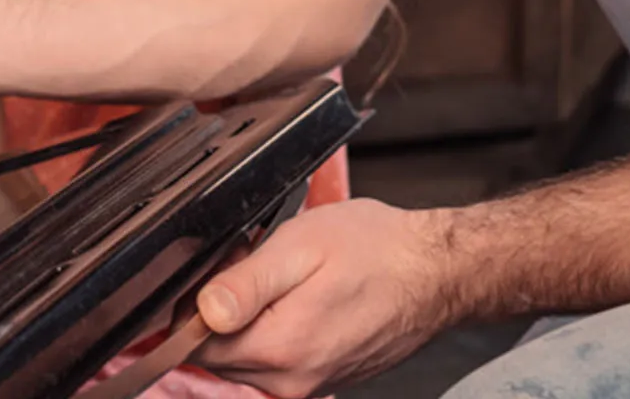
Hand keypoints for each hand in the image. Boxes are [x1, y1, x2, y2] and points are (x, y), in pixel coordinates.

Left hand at [195, 200, 461, 396]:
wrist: (435, 272)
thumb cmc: (377, 250)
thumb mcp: (303, 245)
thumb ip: (247, 282)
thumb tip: (202, 310)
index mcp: (281, 348)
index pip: (197, 343)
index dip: (194, 300)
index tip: (220, 263)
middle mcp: (292, 381)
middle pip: (218, 353)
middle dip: (219, 307)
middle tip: (250, 257)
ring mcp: (309, 384)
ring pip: (245, 356)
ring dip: (246, 316)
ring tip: (278, 271)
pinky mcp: (322, 378)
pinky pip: (275, 358)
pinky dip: (272, 326)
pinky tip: (297, 291)